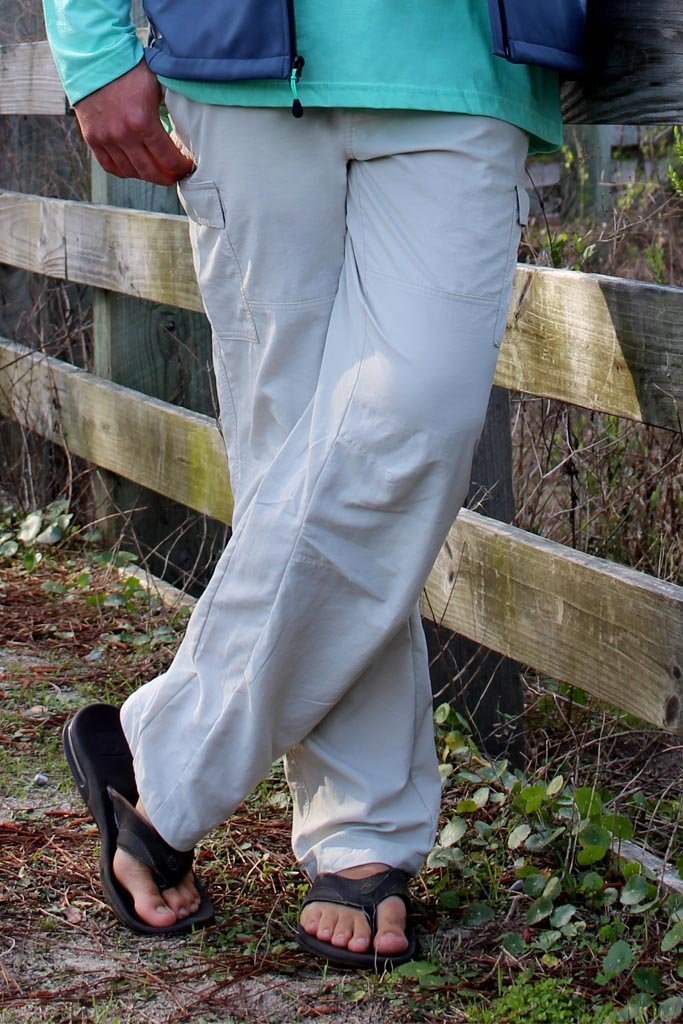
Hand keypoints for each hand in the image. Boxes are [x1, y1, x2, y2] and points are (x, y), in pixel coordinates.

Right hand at [74, 60, 194, 185]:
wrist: (94, 58)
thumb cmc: (130, 70)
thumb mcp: (157, 87)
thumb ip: (170, 111)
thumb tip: (189, 131)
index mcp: (143, 122)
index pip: (169, 160)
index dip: (181, 168)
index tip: (187, 167)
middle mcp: (123, 135)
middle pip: (151, 173)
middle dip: (167, 177)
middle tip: (174, 174)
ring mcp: (106, 139)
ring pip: (131, 172)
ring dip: (146, 175)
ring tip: (156, 169)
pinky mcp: (92, 139)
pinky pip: (110, 167)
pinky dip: (125, 171)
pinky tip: (135, 167)